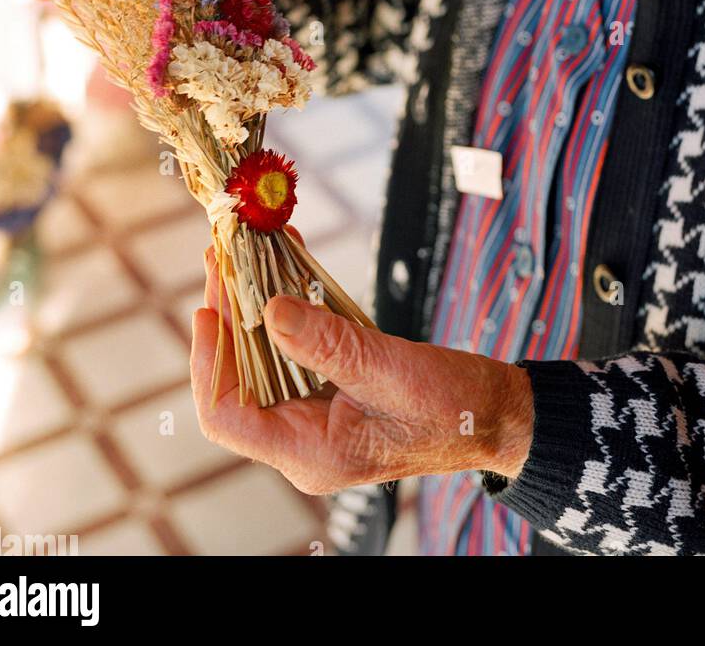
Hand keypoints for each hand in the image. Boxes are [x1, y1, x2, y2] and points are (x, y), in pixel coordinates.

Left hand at [191, 247, 534, 495]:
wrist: (497, 415)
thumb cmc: (454, 408)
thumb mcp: (388, 369)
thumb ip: (327, 343)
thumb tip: (271, 310)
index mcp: (310, 451)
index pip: (227, 415)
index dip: (208, 360)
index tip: (208, 307)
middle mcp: (303, 439)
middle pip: (240, 379)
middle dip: (229, 316)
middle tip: (222, 257)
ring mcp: (316, 417)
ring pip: (265, 359)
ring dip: (254, 305)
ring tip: (244, 253)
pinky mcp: (333, 392)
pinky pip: (296, 349)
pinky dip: (289, 306)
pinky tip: (285, 264)